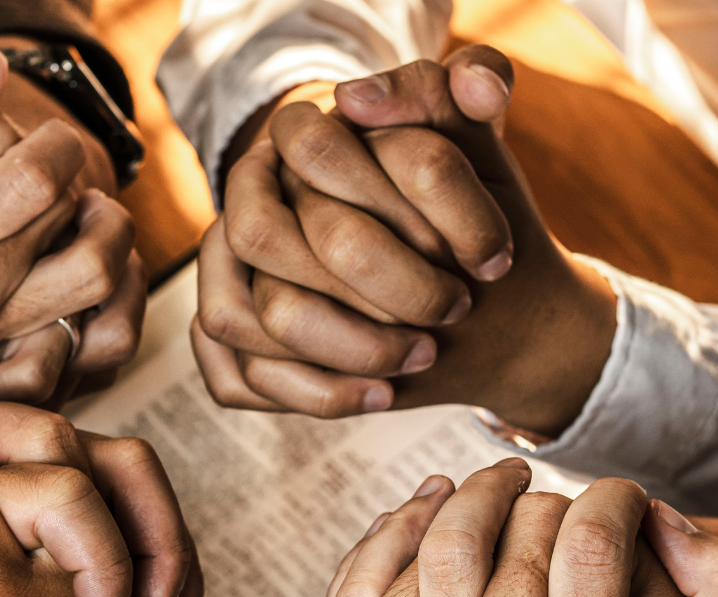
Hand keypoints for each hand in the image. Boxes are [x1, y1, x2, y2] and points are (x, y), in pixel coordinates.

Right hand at [195, 48, 615, 428]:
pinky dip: (316, 394)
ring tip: (424, 355)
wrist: (444, 262)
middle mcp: (246, 199)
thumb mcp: (471, 134)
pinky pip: (239, 378)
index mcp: (294, 132)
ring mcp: (225, 271)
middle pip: (268, 240)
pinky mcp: (231, 335)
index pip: (319, 153)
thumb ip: (474, 81)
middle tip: (457, 308)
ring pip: (246, 317)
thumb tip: (426, 92)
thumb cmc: (456, 194)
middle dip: (379, 285)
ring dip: (345, 348)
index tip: (492, 255)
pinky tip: (382, 394)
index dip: (410, 209)